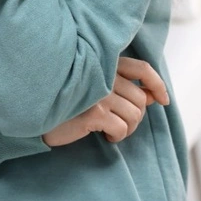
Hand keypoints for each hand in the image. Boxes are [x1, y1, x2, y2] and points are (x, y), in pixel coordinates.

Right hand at [41, 58, 170, 145]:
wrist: (37, 113)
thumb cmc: (66, 101)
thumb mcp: (95, 88)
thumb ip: (122, 87)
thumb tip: (154, 97)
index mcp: (103, 64)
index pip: (142, 68)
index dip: (158, 84)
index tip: (163, 100)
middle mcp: (102, 74)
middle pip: (141, 99)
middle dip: (135, 117)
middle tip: (117, 123)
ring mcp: (98, 92)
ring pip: (135, 115)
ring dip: (126, 129)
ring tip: (108, 129)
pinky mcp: (94, 111)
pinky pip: (122, 129)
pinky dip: (116, 136)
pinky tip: (102, 135)